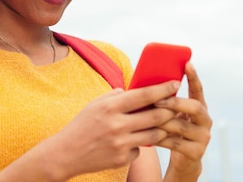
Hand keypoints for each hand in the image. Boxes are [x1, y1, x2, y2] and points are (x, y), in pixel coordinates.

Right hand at [45, 80, 181, 179]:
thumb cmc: (81, 125)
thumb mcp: (95, 104)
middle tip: (176, 106)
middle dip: (170, 110)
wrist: (66, 153)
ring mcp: (120, 143)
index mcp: (110, 106)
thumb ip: (115, 96)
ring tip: (162, 124)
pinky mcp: (121, 159)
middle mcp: (117, 124)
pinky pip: (140, 150)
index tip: (175, 84)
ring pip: (155, 135)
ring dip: (162, 128)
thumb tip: (136, 90)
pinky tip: (131, 142)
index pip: (144, 95)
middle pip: (156, 115)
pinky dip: (139, 145)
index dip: (163, 89)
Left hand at [154, 62, 211, 177]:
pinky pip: (175, 143)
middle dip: (175, 102)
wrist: (182, 161)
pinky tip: (148, 136)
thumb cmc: (170, 131)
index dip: (194, 76)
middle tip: (156, 100)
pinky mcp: (196, 153)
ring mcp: (203, 137)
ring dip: (162, 122)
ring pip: (181, 126)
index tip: (187, 63)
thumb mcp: (170, 114)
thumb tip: (142, 84)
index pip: (198, 89)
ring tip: (147, 119)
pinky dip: (159, 138)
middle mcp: (205, 121)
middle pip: (195, 106)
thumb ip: (164, 102)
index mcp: (199, 108)